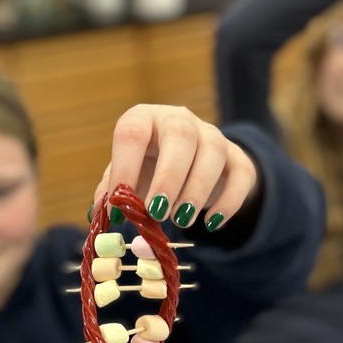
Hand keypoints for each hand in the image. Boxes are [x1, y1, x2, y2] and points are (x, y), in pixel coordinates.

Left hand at [92, 104, 258, 229]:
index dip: (125, 167)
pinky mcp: (238, 157)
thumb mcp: (127, 175)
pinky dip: (229, 200)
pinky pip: (242, 173)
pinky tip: (212, 222)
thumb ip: (112, 192)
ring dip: (196, 190)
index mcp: (145, 119)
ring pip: (213, 152)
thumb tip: (100, 214)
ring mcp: (212, 135)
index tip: (119, 204)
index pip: (132, 132)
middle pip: (180, 136)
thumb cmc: (149, 168)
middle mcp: (179, 120)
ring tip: (181, 220)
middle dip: (168, 177)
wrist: (189, 163)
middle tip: (157, 213)